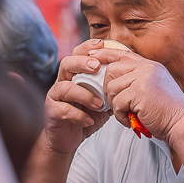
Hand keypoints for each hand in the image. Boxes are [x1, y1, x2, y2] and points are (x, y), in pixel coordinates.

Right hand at [41, 38, 112, 155]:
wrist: (69, 139)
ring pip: (63, 87)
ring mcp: (55, 97)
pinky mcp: (52, 112)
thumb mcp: (103, 100)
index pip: (77, 54)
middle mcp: (63, 82)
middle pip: (66, 64)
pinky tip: (89, 120)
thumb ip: (111, 88)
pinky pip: (62, 109)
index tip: (102, 44)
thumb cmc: (86, 115)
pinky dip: (78, 115)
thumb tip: (132, 76)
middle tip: (96, 67)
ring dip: (83, 94)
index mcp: (75, 75)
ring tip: (98, 103)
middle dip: (81, 63)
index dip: (87, 47)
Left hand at [92, 46, 183, 141]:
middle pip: (112, 70)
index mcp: (151, 66)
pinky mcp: (139, 92)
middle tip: (117, 105)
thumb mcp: (154, 89)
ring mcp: (144, 78)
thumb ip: (139, 80)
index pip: (122, 53)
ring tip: (127, 115)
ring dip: (115, 105)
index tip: (93, 55)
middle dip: (109, 90)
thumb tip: (114, 80)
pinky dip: (120, 115)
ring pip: (112, 87)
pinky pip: (117, 102)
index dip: (105, 54)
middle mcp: (147, 68)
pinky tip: (131, 120)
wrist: (182, 124)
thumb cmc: (167, 113)